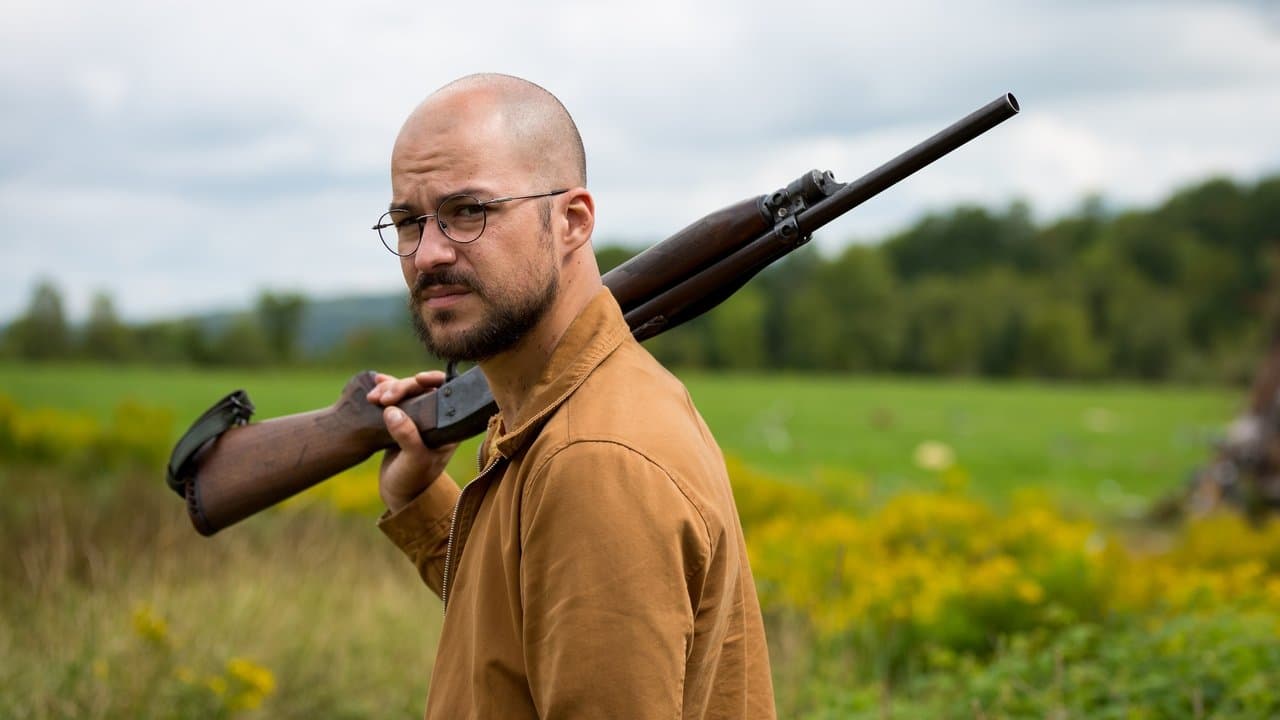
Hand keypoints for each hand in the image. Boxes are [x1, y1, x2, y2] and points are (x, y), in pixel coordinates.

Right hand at [366, 371, 458, 512]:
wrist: (399, 495)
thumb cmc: (413, 480)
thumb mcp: (414, 461)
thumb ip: (407, 437)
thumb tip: (392, 411)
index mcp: (448, 425)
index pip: (446, 392)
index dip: (433, 379)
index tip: (417, 379)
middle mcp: (435, 418)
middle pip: (421, 388)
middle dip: (402, 387)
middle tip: (383, 398)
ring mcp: (417, 418)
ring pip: (406, 391)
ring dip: (389, 389)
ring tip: (373, 397)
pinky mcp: (401, 420)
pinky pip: (394, 399)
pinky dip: (384, 389)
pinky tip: (375, 383)